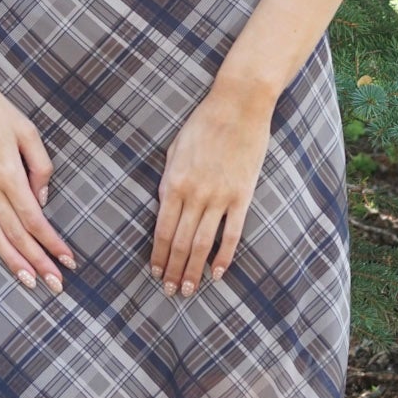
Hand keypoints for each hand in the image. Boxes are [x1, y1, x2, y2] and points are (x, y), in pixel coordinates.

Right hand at [0, 68, 75, 293]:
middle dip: (39, 263)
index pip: (36, 220)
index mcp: (9, 175)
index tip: (68, 261)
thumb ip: (40, 166)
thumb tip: (43, 200)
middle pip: (17, 235)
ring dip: (12, 263)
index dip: (52, 243)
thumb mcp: (26, 130)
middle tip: (56, 286)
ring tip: (29, 284)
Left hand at [150, 80, 275, 296]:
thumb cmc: (203, 124)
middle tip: (170, 291)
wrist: (238, 105)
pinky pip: (231, 234)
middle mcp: (195, 195)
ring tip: (188, 289)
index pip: (162, 230)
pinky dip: (223, 257)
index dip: (158, 256)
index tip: (155, 274)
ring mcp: (220, 197)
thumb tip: (165, 207)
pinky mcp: (242, 196)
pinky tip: (217, 273)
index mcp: (174, 183)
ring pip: (203, 244)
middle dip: (173, 270)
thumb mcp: (175, 150)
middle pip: (181, 242)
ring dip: (194, 270)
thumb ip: (169, 180)